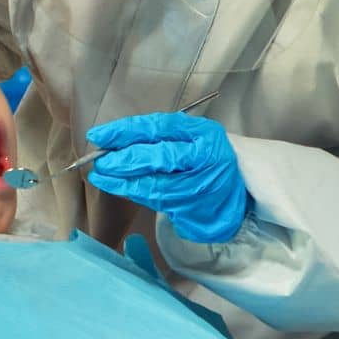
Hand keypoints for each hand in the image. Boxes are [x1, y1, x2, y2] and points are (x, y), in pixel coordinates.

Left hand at [86, 110, 249, 243]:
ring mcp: (198, 188)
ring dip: (122, 182)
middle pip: (158, 158)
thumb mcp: (192, 133)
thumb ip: (160, 133)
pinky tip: (119, 188)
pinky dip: (135, 193)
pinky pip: (157, 201)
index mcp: (202, 133)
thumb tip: (116, 139)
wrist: (239, 189)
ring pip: (154, 185)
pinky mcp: (191, 211)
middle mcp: (202, 160)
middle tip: (99, 160)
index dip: (125, 131)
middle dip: (124, 160)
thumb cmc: (206, 153)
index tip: (98, 135)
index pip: (158, 128)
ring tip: (100, 176)